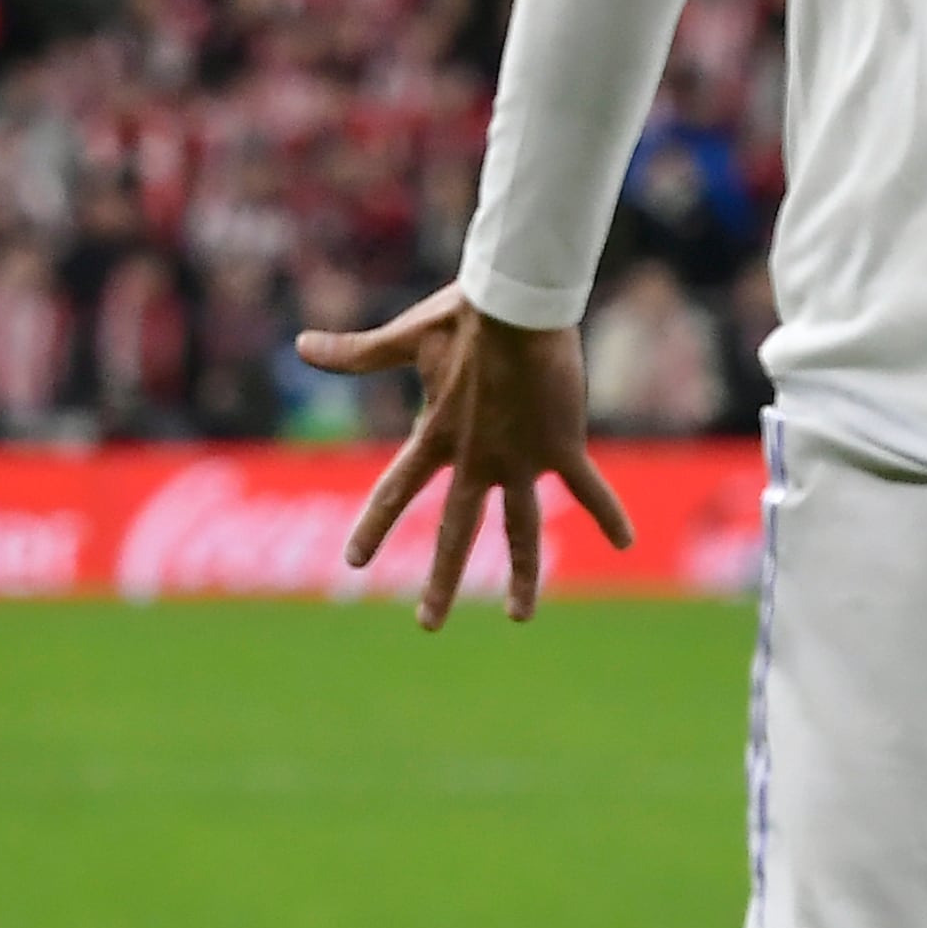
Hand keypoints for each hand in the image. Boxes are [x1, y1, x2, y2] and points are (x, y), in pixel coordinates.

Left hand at [293, 283, 636, 630]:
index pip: (395, 491)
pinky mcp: (560, 448)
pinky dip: (608, 514)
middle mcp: (475, 458)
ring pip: (519, 532)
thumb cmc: (464, 315)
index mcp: (437, 435)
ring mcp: (520, 460)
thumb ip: (354, 351)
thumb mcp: (404, 337)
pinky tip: (627, 543)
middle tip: (426, 624)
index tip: (353, 563)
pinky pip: (588, 489)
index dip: (374, 527)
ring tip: (517, 618)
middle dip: (441, 581)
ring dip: (520, 577)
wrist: (518, 303)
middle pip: (455, 532)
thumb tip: (299, 344)